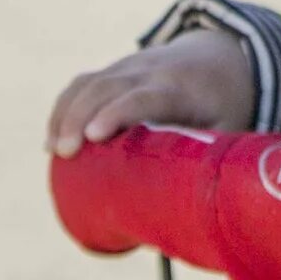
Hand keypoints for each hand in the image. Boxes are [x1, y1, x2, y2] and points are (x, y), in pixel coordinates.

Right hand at [46, 30, 253, 154]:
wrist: (226, 57)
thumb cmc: (225, 107)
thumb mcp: (229, 131)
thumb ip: (211, 166)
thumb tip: (194, 222)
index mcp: (181, 88)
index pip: (144, 95)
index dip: (117, 113)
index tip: (94, 137)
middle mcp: (151, 71)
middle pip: (108, 86)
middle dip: (80, 115)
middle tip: (63, 154)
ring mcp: (131, 66)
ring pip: (92, 81)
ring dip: (66, 112)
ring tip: (51, 150)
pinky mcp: (118, 70)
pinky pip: (85, 82)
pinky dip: (65, 106)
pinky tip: (51, 138)